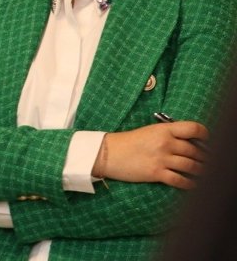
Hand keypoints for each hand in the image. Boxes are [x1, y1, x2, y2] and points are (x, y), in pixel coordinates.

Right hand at [92, 121, 207, 188]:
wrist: (108, 153)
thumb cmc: (128, 142)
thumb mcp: (149, 132)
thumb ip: (168, 135)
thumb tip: (189, 144)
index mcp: (164, 130)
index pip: (193, 129)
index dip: (204, 134)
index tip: (206, 140)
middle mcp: (165, 143)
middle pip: (196, 151)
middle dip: (204, 157)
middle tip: (206, 161)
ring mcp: (162, 159)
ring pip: (192, 166)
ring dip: (200, 171)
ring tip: (203, 173)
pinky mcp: (157, 173)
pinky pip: (180, 180)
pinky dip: (190, 184)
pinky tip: (193, 184)